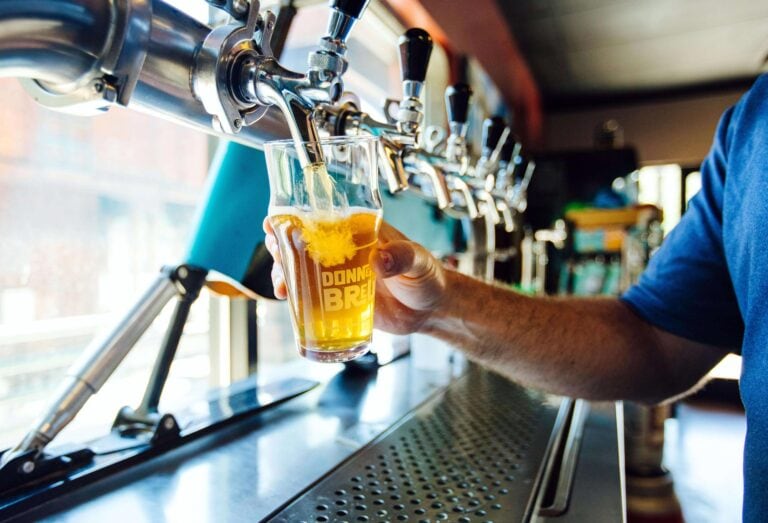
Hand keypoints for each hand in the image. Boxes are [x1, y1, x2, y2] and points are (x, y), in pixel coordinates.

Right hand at [262, 219, 446, 334]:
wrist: (430, 311)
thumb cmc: (428, 278)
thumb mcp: (419, 262)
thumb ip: (403, 257)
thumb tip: (380, 260)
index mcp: (360, 230)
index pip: (323, 215)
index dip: (296, 216)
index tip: (278, 223)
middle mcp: (343, 249)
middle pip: (302, 240)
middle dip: (281, 245)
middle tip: (277, 256)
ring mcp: (337, 274)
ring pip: (300, 267)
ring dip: (284, 273)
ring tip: (282, 287)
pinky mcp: (337, 298)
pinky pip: (310, 295)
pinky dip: (295, 297)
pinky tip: (289, 303)